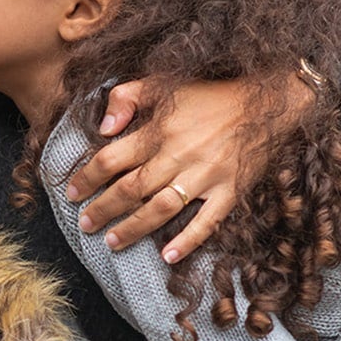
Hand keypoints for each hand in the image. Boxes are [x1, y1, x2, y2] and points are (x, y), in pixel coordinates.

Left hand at [64, 78, 298, 261]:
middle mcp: (179, 155)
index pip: (111, 159)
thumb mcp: (163, 84)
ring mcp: (206, 176)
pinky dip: (187, 241)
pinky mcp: (230, 191)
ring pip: (160, 208)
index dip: (87, 178)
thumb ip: (126, 98)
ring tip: (112, 242)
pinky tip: (167, 256)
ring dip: (133, 229)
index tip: (72, 193)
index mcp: (159, 130)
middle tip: (84, 225)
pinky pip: (207, 222)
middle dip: (103, 210)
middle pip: (130, 189)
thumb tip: (103, 128)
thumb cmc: (210, 95)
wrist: (268, 102)